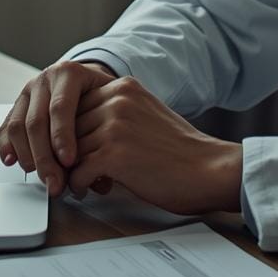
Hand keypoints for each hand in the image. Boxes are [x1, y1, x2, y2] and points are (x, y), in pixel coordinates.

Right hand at [0, 60, 116, 195]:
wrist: (87, 80)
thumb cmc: (100, 94)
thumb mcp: (111, 101)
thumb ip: (106, 131)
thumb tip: (101, 177)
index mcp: (69, 73)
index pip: (60, 107)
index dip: (62, 136)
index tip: (69, 162)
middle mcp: (45, 79)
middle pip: (36, 120)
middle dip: (44, 156)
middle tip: (54, 182)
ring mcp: (28, 91)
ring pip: (18, 125)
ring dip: (26, 155)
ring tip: (40, 175)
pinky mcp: (17, 105)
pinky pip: (6, 127)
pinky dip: (7, 146)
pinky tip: (12, 161)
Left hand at [66, 76, 242, 214]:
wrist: (209, 170)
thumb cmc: (181, 151)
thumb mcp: (145, 114)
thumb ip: (116, 114)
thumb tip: (80, 133)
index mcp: (124, 87)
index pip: (77, 104)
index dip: (74, 131)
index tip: (75, 149)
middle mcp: (117, 100)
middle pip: (69, 126)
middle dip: (68, 151)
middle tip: (72, 169)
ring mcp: (114, 126)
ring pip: (70, 150)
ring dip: (72, 170)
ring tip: (81, 182)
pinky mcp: (113, 154)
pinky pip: (77, 171)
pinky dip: (78, 185)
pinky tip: (87, 190)